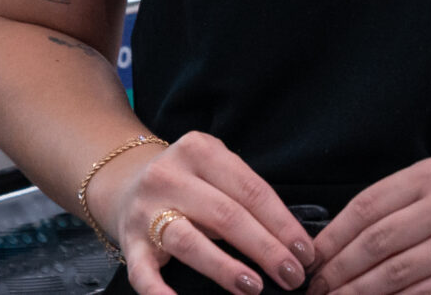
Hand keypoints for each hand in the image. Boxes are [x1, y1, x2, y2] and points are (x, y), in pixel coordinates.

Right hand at [98, 131, 318, 294]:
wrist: (125, 183)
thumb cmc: (187, 182)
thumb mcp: (215, 169)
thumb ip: (245, 194)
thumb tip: (292, 240)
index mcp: (199, 150)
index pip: (251, 190)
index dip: (282, 223)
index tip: (304, 251)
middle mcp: (169, 176)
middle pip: (226, 215)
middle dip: (265, 249)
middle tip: (292, 275)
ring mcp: (146, 211)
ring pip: (189, 240)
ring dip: (225, 267)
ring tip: (254, 287)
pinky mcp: (130, 242)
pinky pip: (144, 272)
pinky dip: (160, 292)